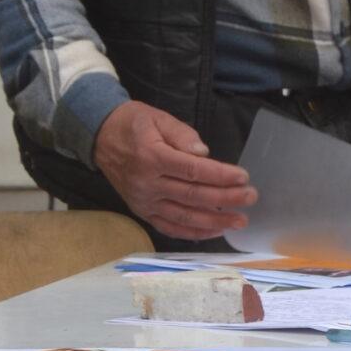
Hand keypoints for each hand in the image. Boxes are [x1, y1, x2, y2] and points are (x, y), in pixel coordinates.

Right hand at [93, 101, 254, 242]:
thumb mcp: (158, 118)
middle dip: (225, 199)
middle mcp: (147, 184)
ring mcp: (144, 201)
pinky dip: (193, 233)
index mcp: (152, 157)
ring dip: (214, 222)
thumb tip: (204, 154)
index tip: (243, 177)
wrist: (100, 136)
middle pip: (193, 196)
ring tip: (239, 221)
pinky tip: (214, 232)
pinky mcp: (143, 212)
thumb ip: (182, 135)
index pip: (193, 171)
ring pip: (184, 216)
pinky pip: (170, 227)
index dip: (220, 176)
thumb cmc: (134, 124)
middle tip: (250, 198)